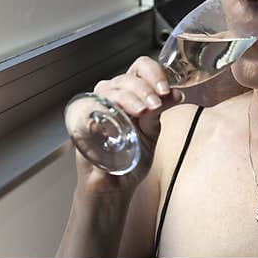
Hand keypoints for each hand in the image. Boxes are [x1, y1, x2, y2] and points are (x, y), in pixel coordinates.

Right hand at [75, 56, 184, 195]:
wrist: (113, 189)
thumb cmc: (129, 159)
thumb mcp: (151, 133)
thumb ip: (159, 113)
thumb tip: (176, 95)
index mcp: (129, 94)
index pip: (140, 68)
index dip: (154, 73)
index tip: (166, 91)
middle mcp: (111, 96)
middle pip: (125, 77)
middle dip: (144, 88)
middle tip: (155, 105)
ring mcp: (95, 110)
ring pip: (109, 89)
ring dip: (129, 97)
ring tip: (144, 110)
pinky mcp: (81, 125)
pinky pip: (89, 109)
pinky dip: (103, 109)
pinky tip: (116, 117)